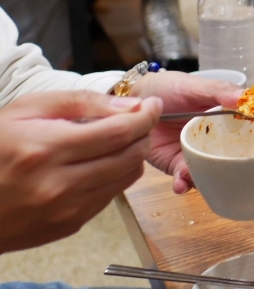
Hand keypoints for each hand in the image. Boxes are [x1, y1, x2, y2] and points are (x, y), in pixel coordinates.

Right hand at [0, 91, 160, 253]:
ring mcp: (64, 210)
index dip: (146, 116)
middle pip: (129, 157)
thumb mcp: (26, 110)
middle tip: (138, 121)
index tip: (154, 105)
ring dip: (131, 156)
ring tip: (116, 141)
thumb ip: (82, 102)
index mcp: (46, 150)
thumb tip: (131, 106)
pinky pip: (109, 197)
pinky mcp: (67, 226)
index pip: (120, 132)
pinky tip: (96, 165)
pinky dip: (113, 177)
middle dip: (141, 135)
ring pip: (125, 179)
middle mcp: (57, 185)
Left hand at [130, 72, 242, 193]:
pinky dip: (184, 184)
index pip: (247, 131)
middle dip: (232, 168)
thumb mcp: (195, 86)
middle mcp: (213, 138)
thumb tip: (246, 99)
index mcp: (224, 117)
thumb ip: (219, 91)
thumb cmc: (167, 88)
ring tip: (197, 177)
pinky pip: (184, 178)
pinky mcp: (175, 164)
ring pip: (209, 171)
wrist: (133, 100)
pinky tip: (181, 183)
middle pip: (231, 157)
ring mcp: (194, 152)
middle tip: (231, 173)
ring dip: (206, 179)